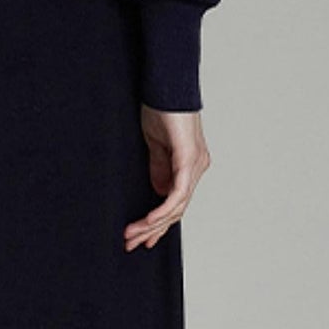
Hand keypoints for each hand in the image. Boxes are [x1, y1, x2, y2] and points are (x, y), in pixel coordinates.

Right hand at [123, 106, 210, 249]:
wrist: (167, 85)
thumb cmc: (162, 109)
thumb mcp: (156, 145)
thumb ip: (159, 168)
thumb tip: (158, 192)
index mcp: (189, 165)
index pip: (176, 203)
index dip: (159, 223)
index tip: (142, 238)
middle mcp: (197, 167)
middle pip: (176, 210)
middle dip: (152, 230)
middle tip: (132, 243)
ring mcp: (196, 165)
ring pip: (177, 207)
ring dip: (152, 224)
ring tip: (132, 235)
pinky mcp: (190, 159)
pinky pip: (178, 194)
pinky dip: (162, 210)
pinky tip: (149, 221)